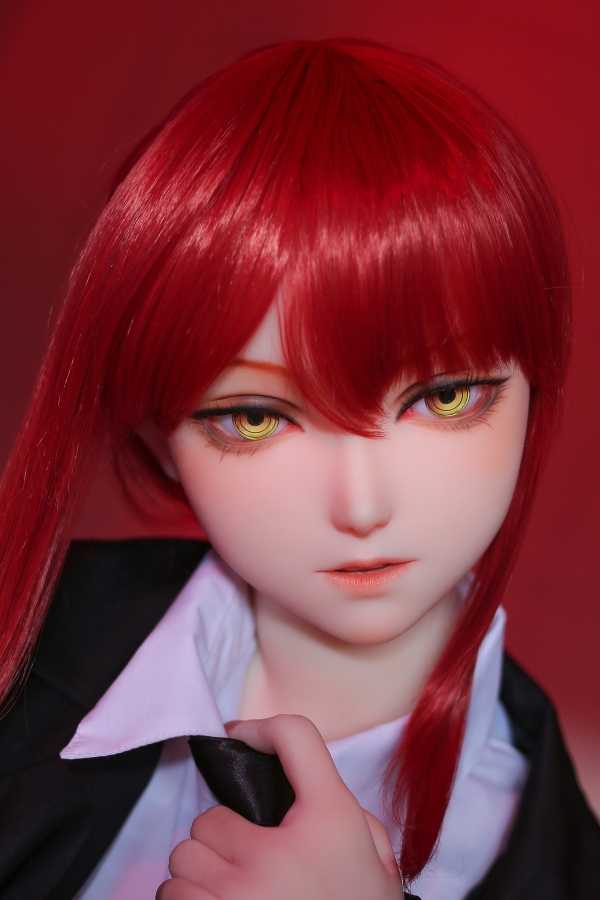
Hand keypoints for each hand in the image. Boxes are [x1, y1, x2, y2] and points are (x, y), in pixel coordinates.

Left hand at [156, 714, 404, 898]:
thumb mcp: (370, 854)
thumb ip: (341, 809)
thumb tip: (282, 772)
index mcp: (326, 821)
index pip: (296, 737)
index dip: (264, 727)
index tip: (243, 734)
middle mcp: (275, 852)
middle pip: (210, 817)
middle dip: (223, 838)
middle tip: (247, 861)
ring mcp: (236, 895)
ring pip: (183, 857)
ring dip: (200, 873)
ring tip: (229, 893)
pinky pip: (171, 895)